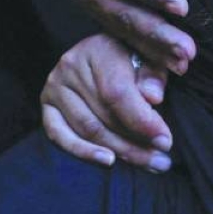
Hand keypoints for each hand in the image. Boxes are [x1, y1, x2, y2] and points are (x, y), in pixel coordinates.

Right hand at [12, 0, 195, 72]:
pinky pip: (124, 38)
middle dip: (159, 35)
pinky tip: (171, 68)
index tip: (182, 6)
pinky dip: (146, 55)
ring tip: (185, 64)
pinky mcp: (100, 14)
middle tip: (189, 50)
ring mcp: (94, 7)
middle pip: (128, 16)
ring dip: (156, 51)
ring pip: (127, 33)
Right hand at [41, 33, 172, 170]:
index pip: (118, 93)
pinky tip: (109, 161)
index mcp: (98, 49)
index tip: (165, 141)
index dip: (142, 120)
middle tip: (162, 161)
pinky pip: (60, 136)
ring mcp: (54, 88)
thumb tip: (153, 99)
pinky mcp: (47, 106)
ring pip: (87, 130)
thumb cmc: (133, 56)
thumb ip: (153, 75)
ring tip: (148, 163)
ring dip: (119, 151)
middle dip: (136, 143)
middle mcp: (70, 67)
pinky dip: (84, 152)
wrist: (103, 51)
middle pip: (104, 116)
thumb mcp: (150, 57)